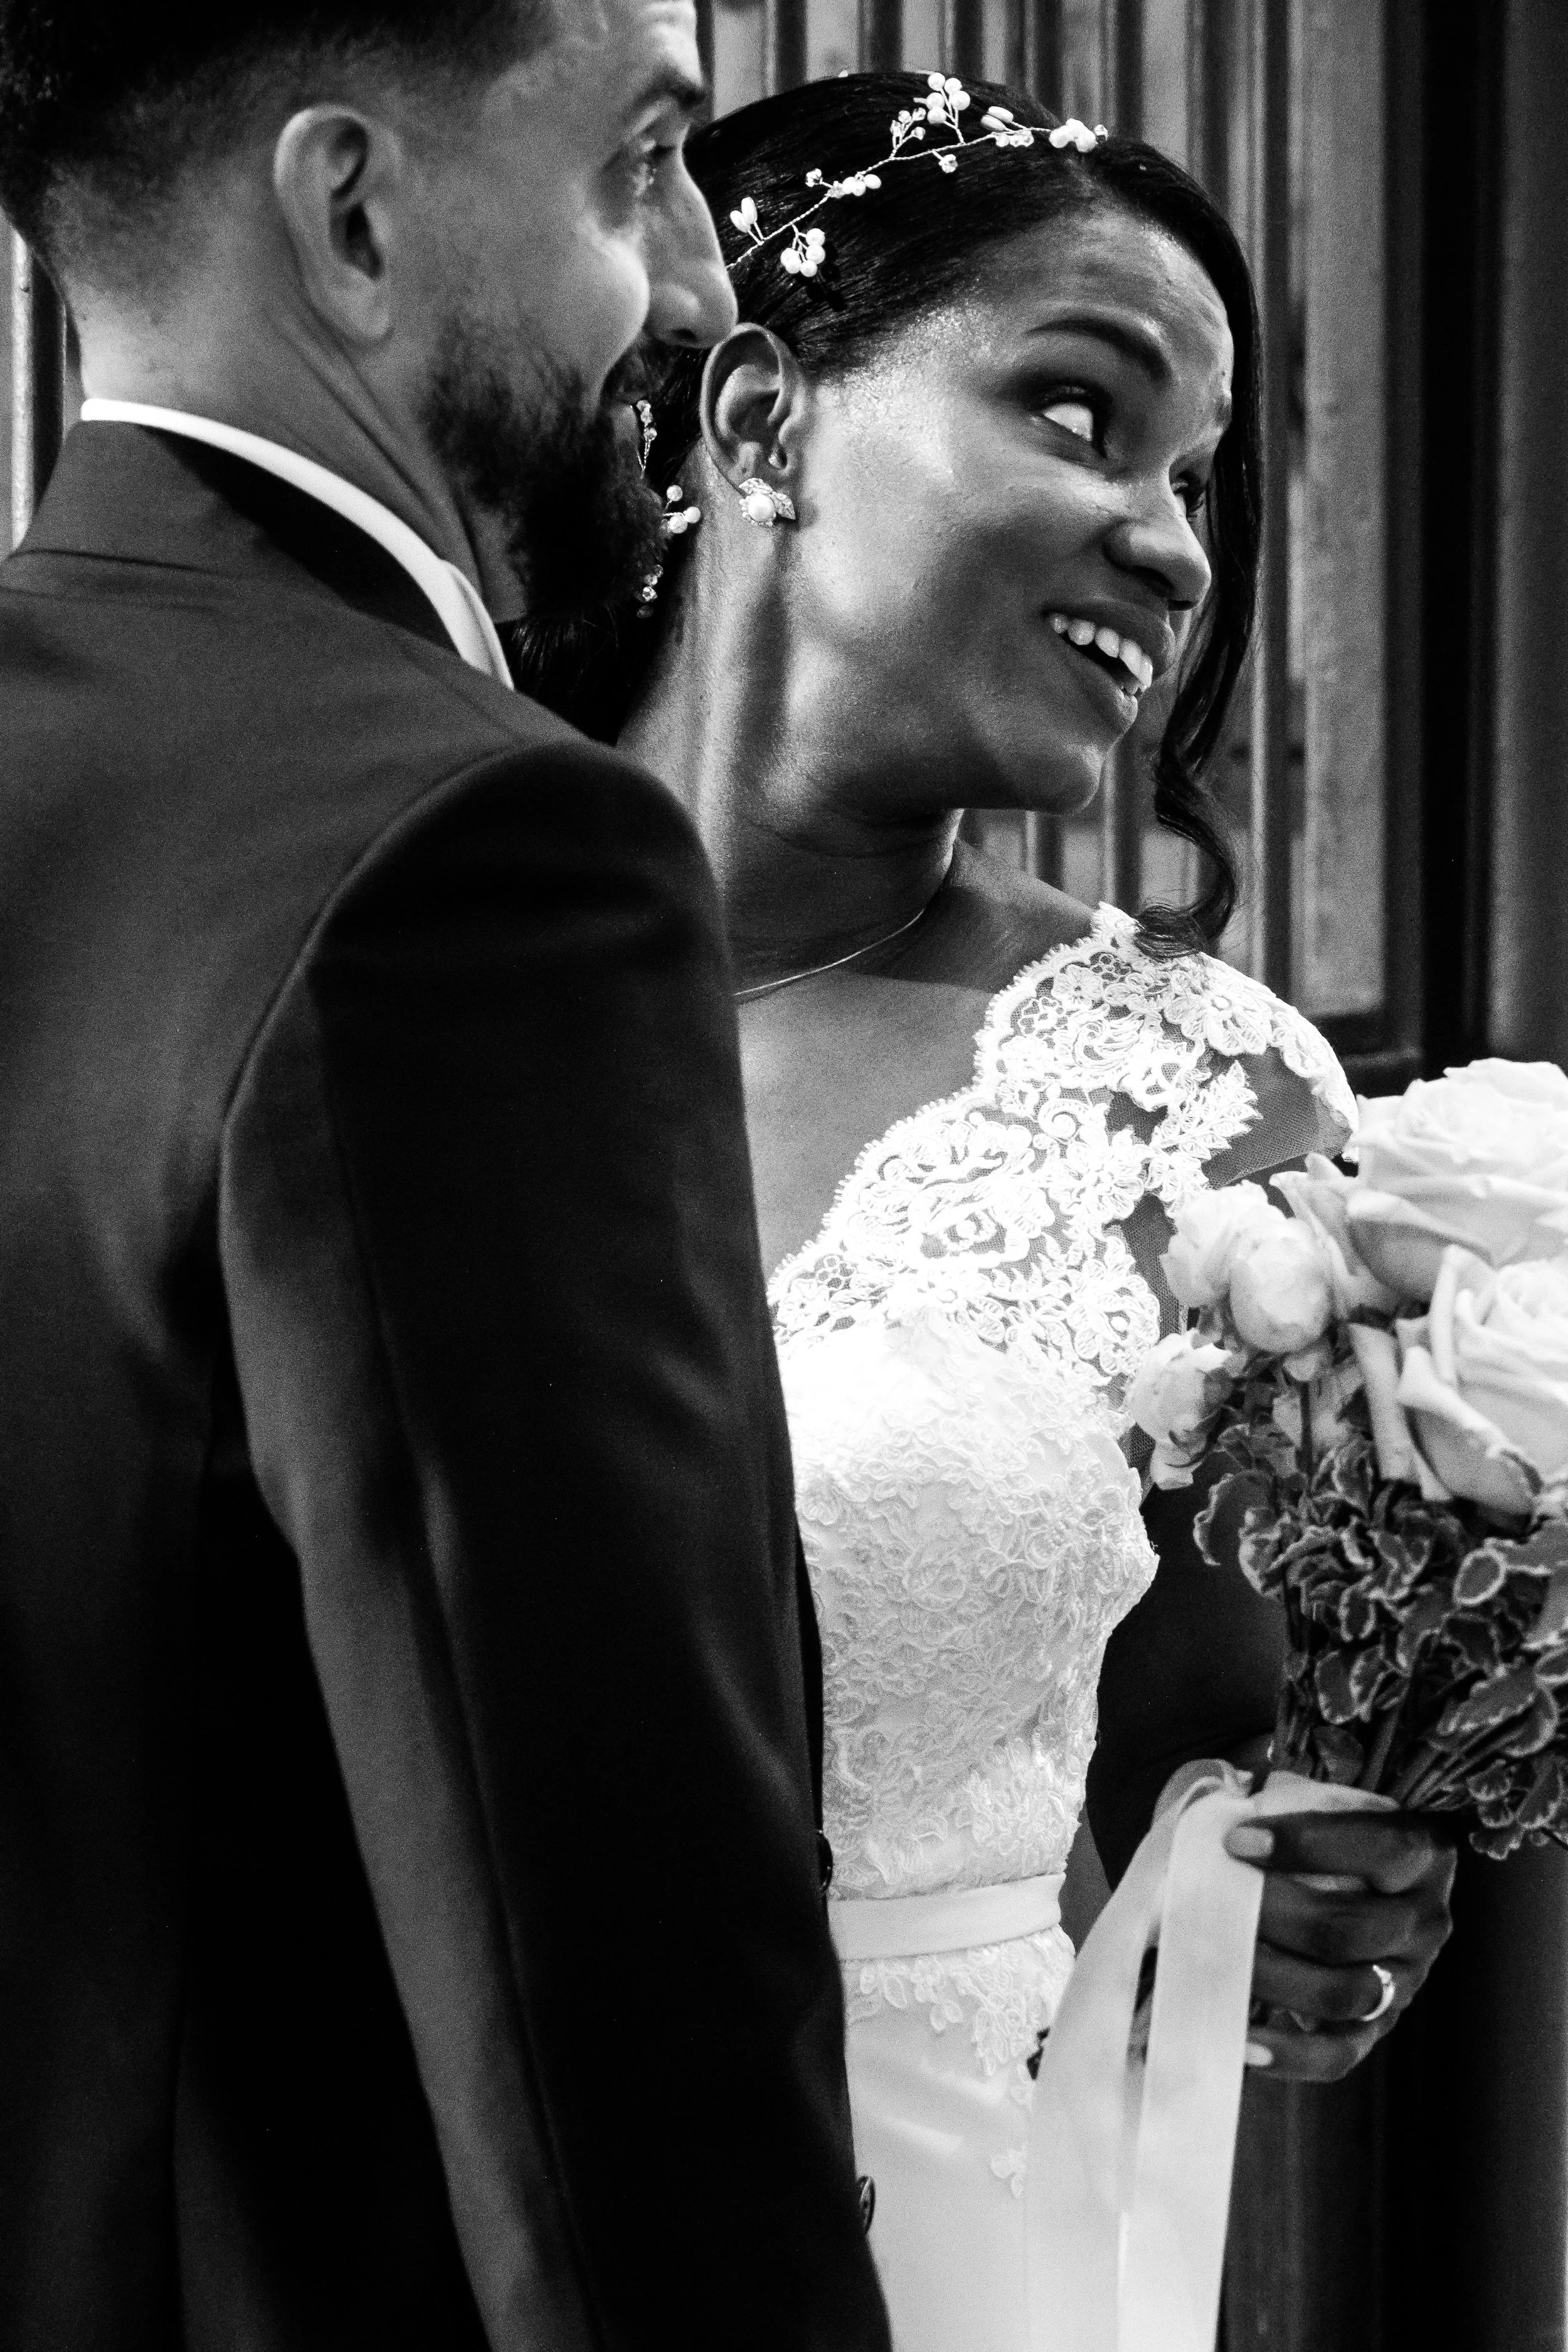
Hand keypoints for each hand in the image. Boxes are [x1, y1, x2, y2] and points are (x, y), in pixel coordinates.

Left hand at [1224, 1810, 1456, 2080]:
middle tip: (1213, 1903)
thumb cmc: (1328, 1840)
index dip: (1306, 1843)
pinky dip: (1288, 2053)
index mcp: (1421, 1854)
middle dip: (1273, 1915)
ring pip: (1344, 1992)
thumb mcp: (1328, 1811)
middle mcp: (1424, 1922)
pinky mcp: (1379, 2028)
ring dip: (1272, 1977)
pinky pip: (1339, 2054)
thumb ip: (1289, 1805)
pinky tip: (1241, 2039)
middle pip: (1350, 1928)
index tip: (1236, 1840)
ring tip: (1215, 1959)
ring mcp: (1406, 1981)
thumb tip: (1215, 1815)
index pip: (1377, 1846)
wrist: (1362, 1887)